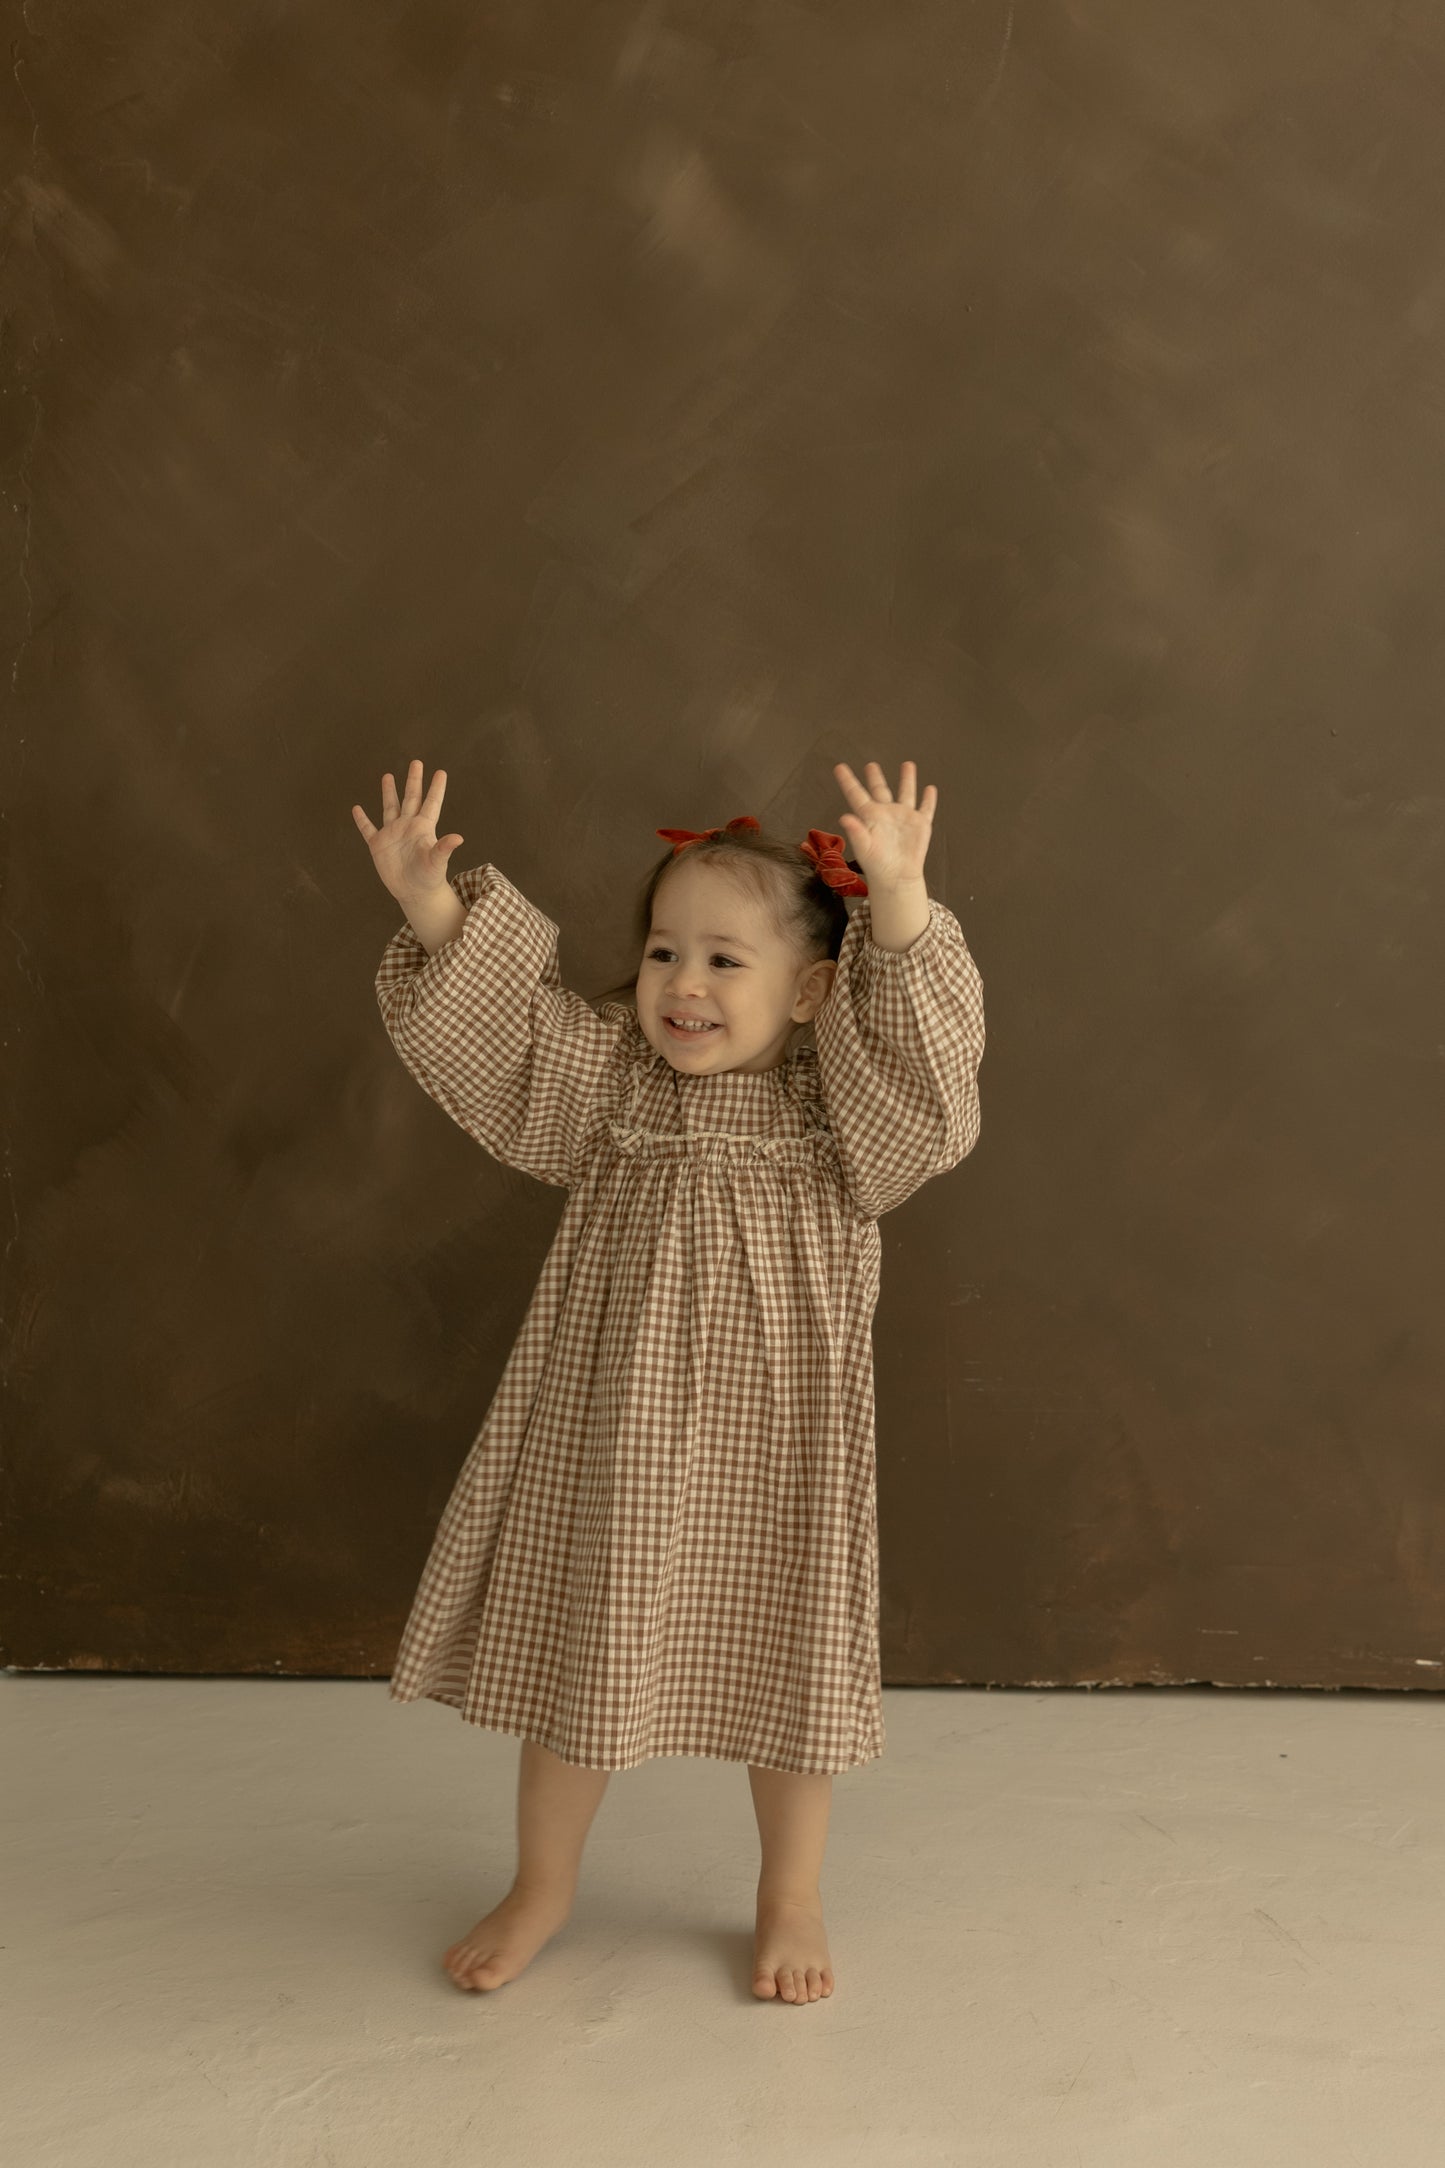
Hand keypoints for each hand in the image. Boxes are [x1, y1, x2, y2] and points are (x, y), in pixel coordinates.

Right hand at [351, 759, 464, 901]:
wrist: (414, 893)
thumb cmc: (429, 878)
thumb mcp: (437, 862)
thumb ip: (444, 848)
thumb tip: (459, 838)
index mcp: (424, 828)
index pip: (431, 803)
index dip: (436, 788)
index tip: (441, 772)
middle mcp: (408, 826)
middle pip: (411, 798)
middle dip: (413, 780)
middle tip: (417, 762)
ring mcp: (392, 834)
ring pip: (390, 808)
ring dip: (388, 792)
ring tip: (388, 776)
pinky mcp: (378, 845)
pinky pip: (368, 829)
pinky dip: (362, 820)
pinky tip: (357, 809)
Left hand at [832, 760, 935, 887]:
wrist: (896, 878)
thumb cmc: (877, 866)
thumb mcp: (864, 848)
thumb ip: (855, 832)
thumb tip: (844, 818)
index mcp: (870, 817)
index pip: (856, 794)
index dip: (848, 781)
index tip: (840, 768)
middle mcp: (886, 813)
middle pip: (880, 790)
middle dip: (876, 777)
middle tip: (871, 765)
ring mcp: (904, 817)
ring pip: (906, 793)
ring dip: (907, 779)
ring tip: (907, 765)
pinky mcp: (920, 825)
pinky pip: (926, 808)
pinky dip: (929, 799)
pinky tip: (930, 789)